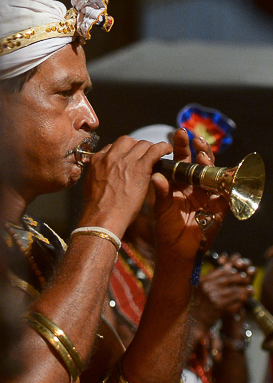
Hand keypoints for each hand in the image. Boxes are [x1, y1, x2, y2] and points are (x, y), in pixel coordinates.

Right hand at [80, 136, 172, 234]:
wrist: (102, 216)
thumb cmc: (96, 207)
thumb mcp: (90, 184)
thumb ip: (97, 173)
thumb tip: (102, 172)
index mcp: (97, 160)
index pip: (112, 147)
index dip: (123, 151)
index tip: (129, 157)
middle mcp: (110, 156)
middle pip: (127, 141)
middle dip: (137, 146)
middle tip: (144, 155)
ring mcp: (125, 160)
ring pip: (141, 144)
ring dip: (150, 148)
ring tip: (157, 154)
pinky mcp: (139, 167)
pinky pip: (154, 150)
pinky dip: (163, 147)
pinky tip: (167, 150)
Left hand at [150, 130, 226, 264]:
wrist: (176, 250)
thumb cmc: (166, 227)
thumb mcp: (161, 208)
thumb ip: (161, 192)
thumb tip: (156, 176)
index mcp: (178, 182)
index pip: (181, 159)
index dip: (181, 146)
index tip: (178, 132)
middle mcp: (194, 185)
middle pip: (199, 163)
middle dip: (198, 149)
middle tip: (194, 139)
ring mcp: (208, 195)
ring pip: (214, 174)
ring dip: (210, 164)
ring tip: (203, 156)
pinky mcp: (219, 208)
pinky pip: (227, 194)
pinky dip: (227, 186)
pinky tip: (224, 178)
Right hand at [193, 254, 253, 330]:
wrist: (195, 321)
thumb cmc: (200, 305)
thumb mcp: (200, 290)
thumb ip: (210, 280)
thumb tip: (223, 270)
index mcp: (201, 281)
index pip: (219, 272)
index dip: (231, 272)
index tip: (238, 274)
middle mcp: (205, 286)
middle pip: (228, 278)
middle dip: (240, 278)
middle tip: (247, 280)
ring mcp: (211, 295)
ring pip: (234, 289)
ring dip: (244, 289)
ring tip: (250, 290)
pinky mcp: (218, 304)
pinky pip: (235, 298)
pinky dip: (242, 298)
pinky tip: (246, 298)